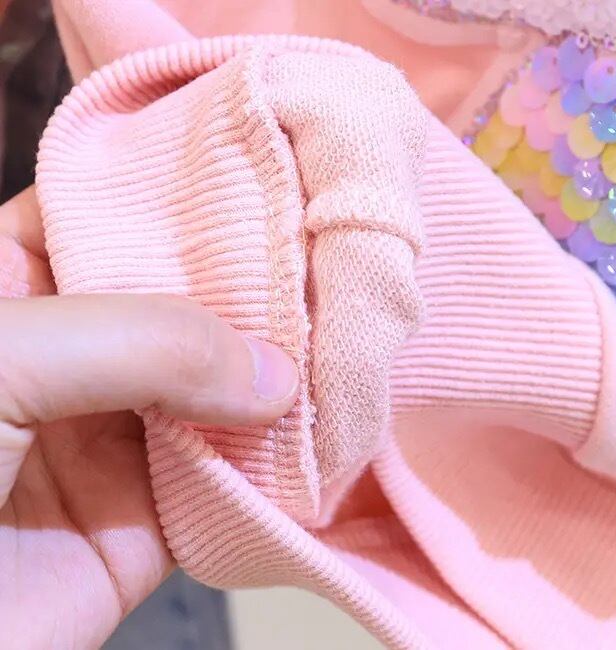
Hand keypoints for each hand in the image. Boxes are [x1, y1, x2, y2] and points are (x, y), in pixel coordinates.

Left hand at [0, 188, 298, 648]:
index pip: (108, 217)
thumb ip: (136, 344)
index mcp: (14, 293)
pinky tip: (325, 429)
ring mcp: (113, 440)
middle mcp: (72, 360)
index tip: (266, 183)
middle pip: (180, 304)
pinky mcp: (148, 522)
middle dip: (250, 288)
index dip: (182, 197)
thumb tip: (271, 373)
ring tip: (348, 339)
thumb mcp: (2, 362)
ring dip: (275, 378)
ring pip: (217, 391)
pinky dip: (277, 465)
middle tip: (328, 263)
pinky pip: (230, 484)